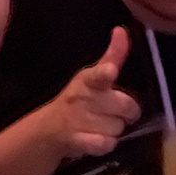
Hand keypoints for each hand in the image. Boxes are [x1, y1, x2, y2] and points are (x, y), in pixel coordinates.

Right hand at [43, 27, 141, 158]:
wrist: (49, 128)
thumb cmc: (79, 98)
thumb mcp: (92, 75)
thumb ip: (113, 55)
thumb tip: (121, 29)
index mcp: (88, 80)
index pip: (98, 75)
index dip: (105, 73)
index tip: (110, 71)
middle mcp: (82, 98)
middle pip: (126, 107)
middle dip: (126, 112)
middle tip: (113, 111)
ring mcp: (78, 120)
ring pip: (119, 128)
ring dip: (114, 129)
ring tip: (100, 125)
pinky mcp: (77, 141)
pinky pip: (106, 144)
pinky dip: (106, 144)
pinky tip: (97, 139)